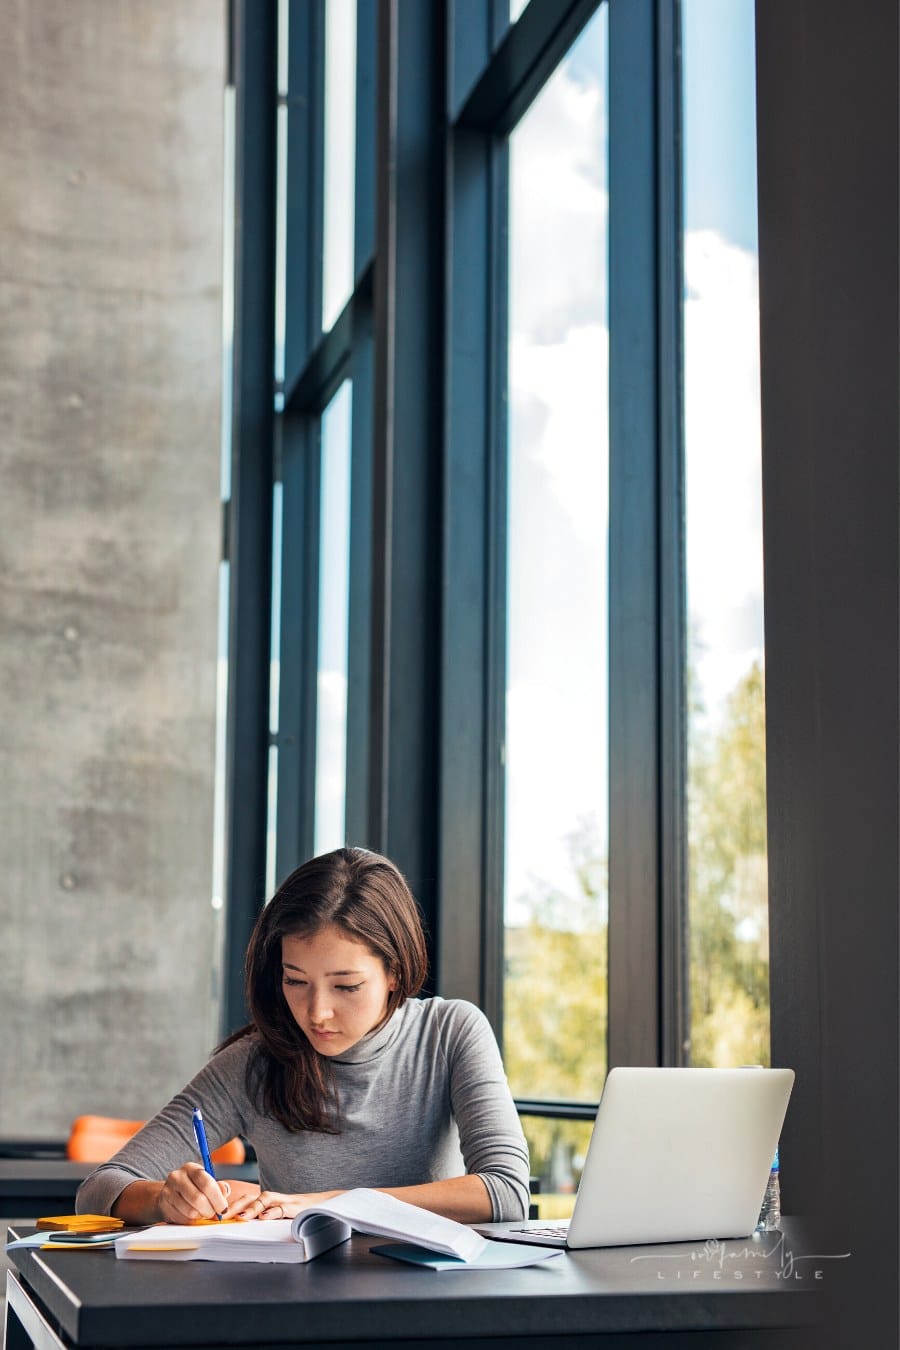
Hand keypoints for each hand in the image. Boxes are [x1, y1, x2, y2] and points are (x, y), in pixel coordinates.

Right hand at [156, 1162, 231, 1223]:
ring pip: (190, 1211)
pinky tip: (192, 1216)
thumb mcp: (207, 1182)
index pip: (206, 1183)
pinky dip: (190, 1221)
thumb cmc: (194, 1188)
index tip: (223, 1208)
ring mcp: (168, 1191)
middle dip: (210, 1210)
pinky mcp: (163, 1205)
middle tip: (214, 1214)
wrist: (171, 1194)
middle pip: (198, 1199)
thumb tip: (224, 1192)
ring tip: (203, 1213)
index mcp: (191, 1168)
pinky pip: (181, 1219)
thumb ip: (219, 1187)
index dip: (217, 1198)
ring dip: (200, 1216)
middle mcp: (177, 1177)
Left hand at [223, 1188, 342, 1220]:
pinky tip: (265, 1218)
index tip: (217, 1215)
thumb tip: (243, 1228)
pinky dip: (273, 1211)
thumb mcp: (280, 1218)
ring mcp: (287, 1202)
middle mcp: (276, 1199)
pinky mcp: (298, 1208)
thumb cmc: (301, 1215)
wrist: (328, 1205)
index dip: (233, 1205)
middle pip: (252, 1197)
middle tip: (222, 1215)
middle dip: (236, 1205)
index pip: (247, 1200)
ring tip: (241, 1216)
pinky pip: (284, 1208)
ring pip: (266, 1199)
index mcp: (269, 1203)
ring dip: (252, 1207)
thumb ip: (265, 1220)